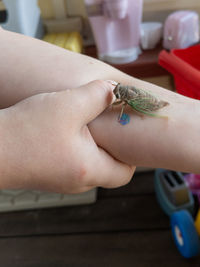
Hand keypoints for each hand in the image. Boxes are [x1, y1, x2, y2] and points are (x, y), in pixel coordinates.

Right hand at [0, 80, 133, 192]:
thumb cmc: (26, 131)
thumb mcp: (67, 105)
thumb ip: (97, 95)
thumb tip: (113, 90)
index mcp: (90, 169)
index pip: (127, 172)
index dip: (132, 153)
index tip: (126, 133)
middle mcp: (79, 182)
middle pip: (110, 168)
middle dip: (112, 146)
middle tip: (108, 124)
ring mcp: (64, 181)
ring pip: (91, 165)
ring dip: (93, 145)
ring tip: (86, 124)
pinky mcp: (51, 175)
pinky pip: (75, 163)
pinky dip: (78, 149)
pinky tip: (68, 131)